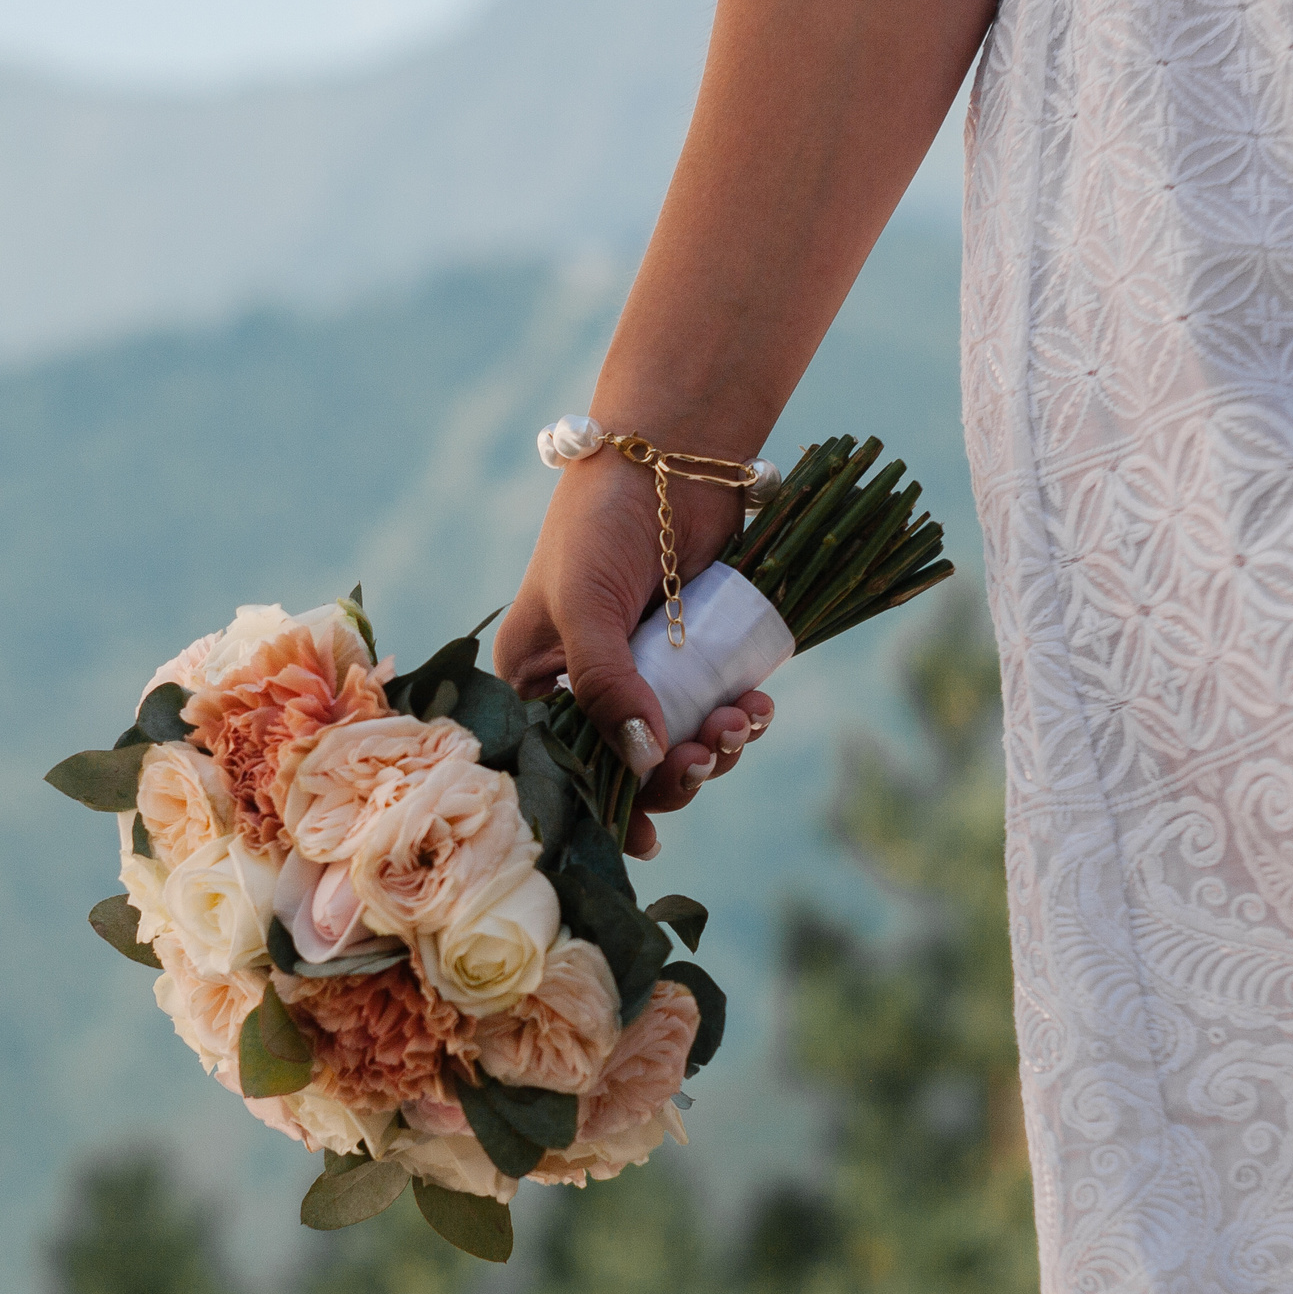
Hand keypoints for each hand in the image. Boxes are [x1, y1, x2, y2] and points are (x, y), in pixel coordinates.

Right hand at [495, 450, 773, 856]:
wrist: (670, 455)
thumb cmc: (600, 522)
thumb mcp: (585, 604)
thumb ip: (606, 685)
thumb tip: (642, 760)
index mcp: (536, 682)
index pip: (563, 766)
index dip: (605, 810)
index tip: (649, 838)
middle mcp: (586, 688)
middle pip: (628, 769)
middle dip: (674, 774)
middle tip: (709, 753)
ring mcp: (646, 676)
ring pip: (678, 748)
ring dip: (715, 750)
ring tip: (740, 722)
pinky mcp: (696, 660)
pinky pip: (715, 716)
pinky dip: (738, 722)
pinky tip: (756, 707)